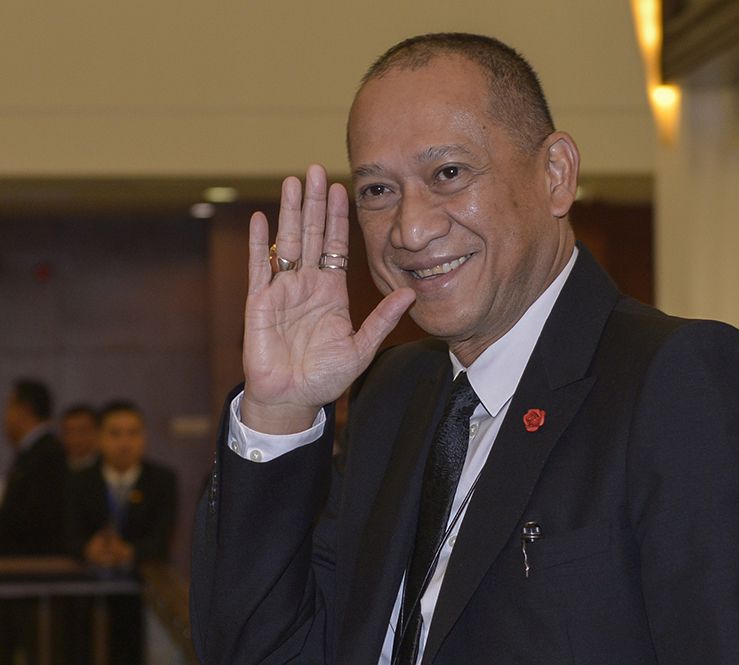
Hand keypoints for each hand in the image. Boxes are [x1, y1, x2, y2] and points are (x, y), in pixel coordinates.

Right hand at [242, 165, 414, 432]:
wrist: (292, 400)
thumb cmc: (324, 378)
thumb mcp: (362, 348)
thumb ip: (383, 320)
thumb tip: (410, 294)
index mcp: (331, 291)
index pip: (336, 245)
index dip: (339, 217)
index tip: (345, 188)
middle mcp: (307, 284)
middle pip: (311, 234)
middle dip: (314, 202)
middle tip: (316, 169)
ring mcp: (282, 290)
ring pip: (286, 242)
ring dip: (289, 212)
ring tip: (292, 181)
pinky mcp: (259, 301)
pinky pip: (259, 266)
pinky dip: (260, 242)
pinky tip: (261, 218)